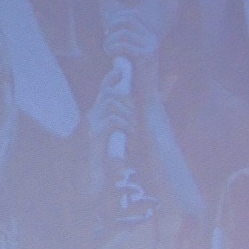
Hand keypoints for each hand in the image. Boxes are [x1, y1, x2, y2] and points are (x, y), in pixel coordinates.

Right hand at [86, 59, 139, 181]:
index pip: (104, 87)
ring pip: (111, 104)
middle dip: (127, 102)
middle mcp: (93, 114)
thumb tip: (155, 98)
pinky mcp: (94, 134)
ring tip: (134, 129)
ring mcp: (92, 124)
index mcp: (100, 112)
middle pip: (110, 94)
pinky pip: (112, 120)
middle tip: (136, 117)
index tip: (121, 71)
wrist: (103, 176)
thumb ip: (136, 115)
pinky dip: (125, 125)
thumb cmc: (117, 154)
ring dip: (128, 115)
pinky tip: (130, 134)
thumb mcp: (127, 130)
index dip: (112, 77)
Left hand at [102, 16, 161, 102]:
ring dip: (111, 40)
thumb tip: (110, 24)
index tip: (109, 31)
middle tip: (107, 38)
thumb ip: (124, 38)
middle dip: (113, 26)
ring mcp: (150, 47)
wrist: (144, 96)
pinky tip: (110, 55)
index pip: (133, 15)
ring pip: (124, 32)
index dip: (117, 18)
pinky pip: (124, 45)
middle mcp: (152, 39)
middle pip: (128, 19)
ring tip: (107, 50)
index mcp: (150, 36)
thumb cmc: (133, 75)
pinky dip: (113, 48)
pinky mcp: (145, 56)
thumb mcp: (129, 52)